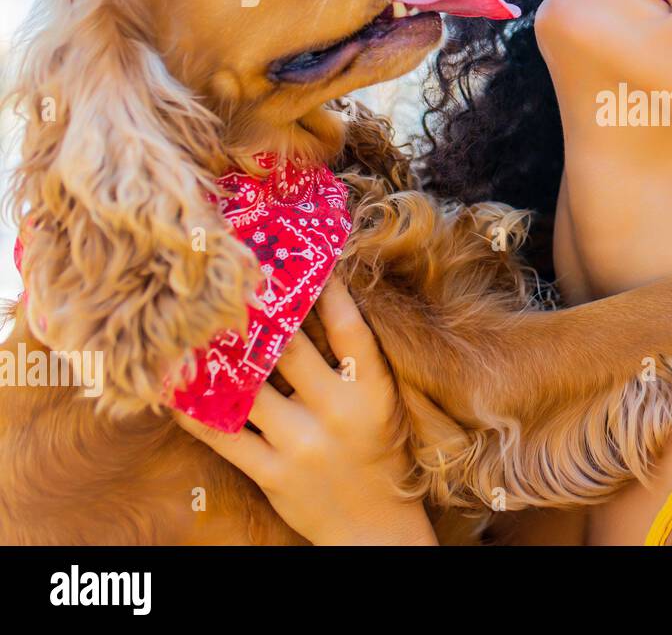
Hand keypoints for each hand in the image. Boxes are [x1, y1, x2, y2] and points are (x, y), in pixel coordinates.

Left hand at [174, 278, 437, 544]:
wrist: (373, 526)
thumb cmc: (378, 450)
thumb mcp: (383, 402)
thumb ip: (355, 362)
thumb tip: (317, 304)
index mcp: (373, 390)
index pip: (348, 326)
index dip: (324, 290)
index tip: (301, 260)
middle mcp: (338, 413)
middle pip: (289, 349)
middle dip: (260, 314)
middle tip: (231, 281)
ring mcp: (302, 444)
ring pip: (249, 389)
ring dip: (218, 358)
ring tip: (193, 326)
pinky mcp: (272, 473)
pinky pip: (224, 436)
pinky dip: (195, 413)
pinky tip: (174, 391)